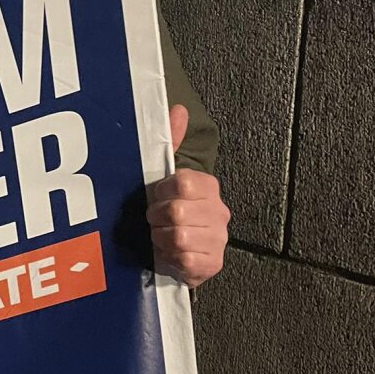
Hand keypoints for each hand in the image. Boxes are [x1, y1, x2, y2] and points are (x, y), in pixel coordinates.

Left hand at [146, 105, 229, 288]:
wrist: (174, 254)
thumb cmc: (166, 213)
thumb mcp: (164, 178)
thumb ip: (170, 142)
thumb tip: (178, 109)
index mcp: (208, 186)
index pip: (183, 182)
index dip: (161, 192)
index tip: (156, 197)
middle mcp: (218, 211)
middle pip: (177, 211)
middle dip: (157, 218)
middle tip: (155, 220)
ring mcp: (218, 239)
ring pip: (178, 237)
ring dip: (160, 239)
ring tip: (161, 238)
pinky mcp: (212, 264)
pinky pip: (185, 260)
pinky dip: (169, 258)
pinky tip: (170, 255)